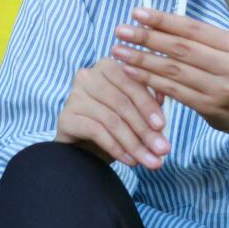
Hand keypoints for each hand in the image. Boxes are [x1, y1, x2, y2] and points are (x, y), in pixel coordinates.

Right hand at [55, 58, 169, 169]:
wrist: (83, 148)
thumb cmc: (113, 124)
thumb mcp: (134, 111)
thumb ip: (149, 103)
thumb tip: (163, 102)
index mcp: (106, 66)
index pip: (131, 83)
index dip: (148, 105)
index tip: (163, 126)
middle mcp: (87, 76)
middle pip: (121, 103)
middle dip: (145, 129)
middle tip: (162, 150)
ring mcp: (73, 96)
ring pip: (111, 119)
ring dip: (134, 144)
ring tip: (151, 161)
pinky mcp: (65, 117)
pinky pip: (95, 131)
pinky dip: (116, 148)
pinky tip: (130, 161)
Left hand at [111, 7, 228, 153]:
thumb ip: (205, 41)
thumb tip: (161, 24)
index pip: (194, 28)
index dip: (164, 20)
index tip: (138, 13)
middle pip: (181, 48)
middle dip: (147, 38)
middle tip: (121, 30)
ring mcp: (221, 89)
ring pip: (174, 71)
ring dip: (143, 60)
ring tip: (119, 51)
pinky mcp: (210, 109)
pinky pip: (174, 92)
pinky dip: (150, 81)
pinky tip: (133, 72)